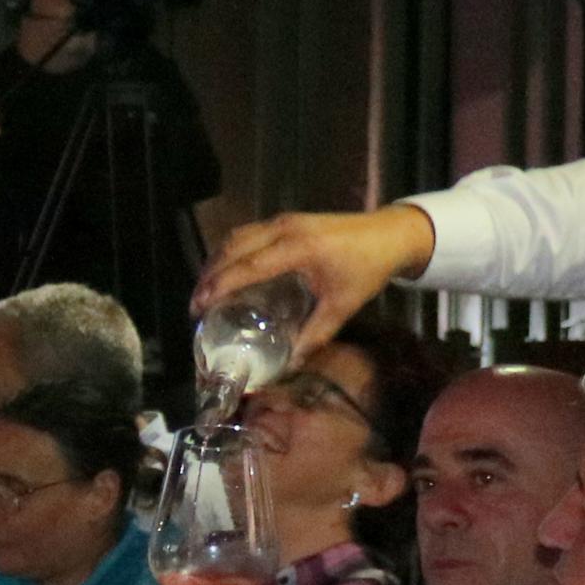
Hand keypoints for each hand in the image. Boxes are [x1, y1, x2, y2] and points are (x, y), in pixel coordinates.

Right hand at [189, 205, 436, 353]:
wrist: (389, 234)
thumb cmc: (367, 269)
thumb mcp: (343, 306)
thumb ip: (315, 334)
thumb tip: (290, 364)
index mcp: (299, 248)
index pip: (249, 266)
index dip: (221, 285)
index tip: (201, 306)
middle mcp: (285, 229)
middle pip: (234, 247)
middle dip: (210, 274)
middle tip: (196, 304)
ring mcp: (284, 221)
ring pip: (237, 236)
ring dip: (217, 260)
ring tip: (205, 289)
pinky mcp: (286, 220)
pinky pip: (248, 233)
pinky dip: (231, 251)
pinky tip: (227, 270)